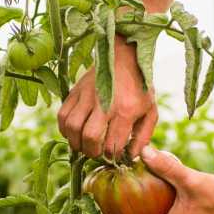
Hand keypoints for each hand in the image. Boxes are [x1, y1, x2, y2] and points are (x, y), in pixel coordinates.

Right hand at [58, 37, 156, 158]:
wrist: (124, 56)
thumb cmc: (140, 87)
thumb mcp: (151, 111)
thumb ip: (143, 137)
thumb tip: (131, 156)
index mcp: (125, 110)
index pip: (113, 144)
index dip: (111, 156)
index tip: (113, 155)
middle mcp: (104, 103)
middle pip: (89, 137)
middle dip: (92, 152)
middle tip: (96, 152)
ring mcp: (87, 96)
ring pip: (71, 127)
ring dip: (76, 142)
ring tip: (84, 144)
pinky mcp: (75, 91)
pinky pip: (62, 115)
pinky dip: (65, 129)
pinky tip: (74, 132)